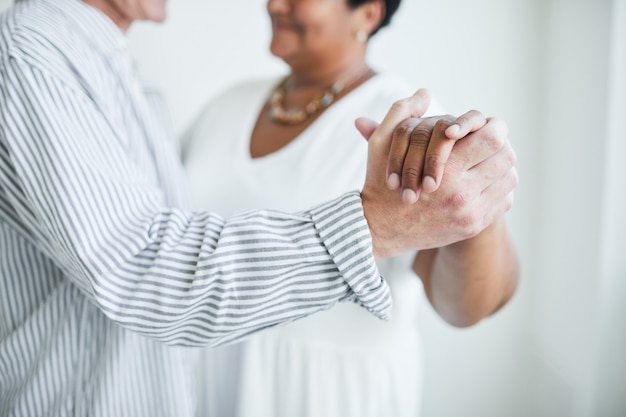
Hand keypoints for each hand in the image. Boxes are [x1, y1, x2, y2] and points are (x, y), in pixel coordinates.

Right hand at [361, 99, 516, 257]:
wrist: (380, 228)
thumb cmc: (380, 182)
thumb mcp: (380, 143)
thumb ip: (400, 112)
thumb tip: (424, 92)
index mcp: (445, 168)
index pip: (494, 137)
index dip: (492, 126)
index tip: (482, 128)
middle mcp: (462, 193)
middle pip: (507, 156)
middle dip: (499, 144)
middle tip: (486, 142)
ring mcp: (470, 213)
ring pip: (509, 177)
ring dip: (500, 166)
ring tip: (484, 160)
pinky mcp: (473, 226)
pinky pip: (504, 200)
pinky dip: (498, 187)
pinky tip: (482, 181)